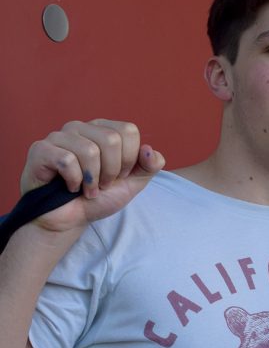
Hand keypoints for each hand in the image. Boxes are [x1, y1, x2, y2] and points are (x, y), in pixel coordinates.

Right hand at [25, 120, 164, 232]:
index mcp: (103, 129)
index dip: (128, 159)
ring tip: (87, 189)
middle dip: (112, 171)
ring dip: (93, 180)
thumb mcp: (133, 183)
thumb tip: (150, 150)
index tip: (119, 176)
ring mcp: (58, 136)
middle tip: (102, 184)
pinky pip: (66, 160)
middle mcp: (81, 127)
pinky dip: (74, 181)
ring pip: (89, 151)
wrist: (70, 219)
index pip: (128, 130)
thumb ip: (150, 167)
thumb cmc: (99, 197)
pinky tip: (70, 187)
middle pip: (111, 139)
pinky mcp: (40, 149)